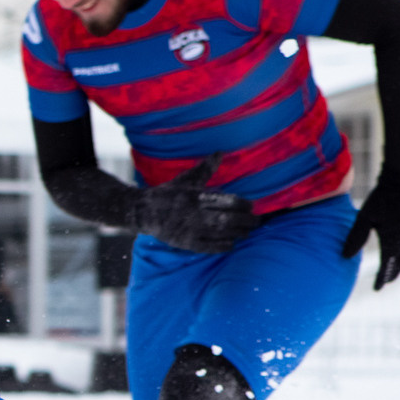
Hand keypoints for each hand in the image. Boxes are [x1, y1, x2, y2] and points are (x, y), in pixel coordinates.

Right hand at [136, 154, 259, 253]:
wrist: (143, 211)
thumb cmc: (168, 193)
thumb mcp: (186, 179)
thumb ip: (205, 169)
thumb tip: (220, 153)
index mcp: (197, 196)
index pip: (227, 201)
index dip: (243, 205)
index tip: (251, 207)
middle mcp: (195, 213)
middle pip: (228, 218)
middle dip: (246, 221)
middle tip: (256, 222)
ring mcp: (190, 229)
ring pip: (220, 233)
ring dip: (237, 233)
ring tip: (247, 233)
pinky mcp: (184, 242)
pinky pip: (208, 246)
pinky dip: (222, 246)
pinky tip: (231, 244)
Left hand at [340, 168, 399, 289]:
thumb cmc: (380, 200)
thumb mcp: (364, 219)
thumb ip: (355, 239)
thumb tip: (344, 257)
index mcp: (393, 243)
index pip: (386, 268)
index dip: (381, 279)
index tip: (377, 289)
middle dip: (392, 274)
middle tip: (385, 282)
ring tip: (394, 269)